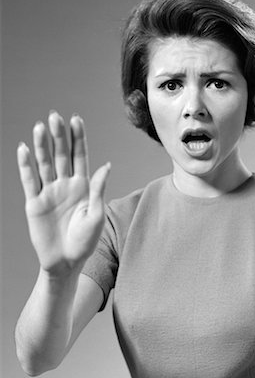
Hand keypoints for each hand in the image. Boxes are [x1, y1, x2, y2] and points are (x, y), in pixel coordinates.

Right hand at [17, 111, 110, 275]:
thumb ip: (98, 189)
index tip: (76, 119)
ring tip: (40, 126)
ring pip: (44, 163)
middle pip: (61, 155)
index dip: (78, 138)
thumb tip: (107, 164)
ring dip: (42, 145)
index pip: (80, 156)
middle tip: (55, 116)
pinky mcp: (34, 203)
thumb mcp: (96, 214)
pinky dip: (25, 165)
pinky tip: (23, 149)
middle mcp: (65, 184)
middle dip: (59, 135)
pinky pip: (29, 180)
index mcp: (83, 185)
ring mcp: (49, 192)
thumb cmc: (86, 240)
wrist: (66, 262)